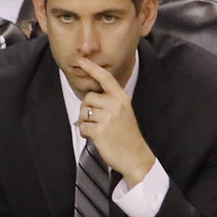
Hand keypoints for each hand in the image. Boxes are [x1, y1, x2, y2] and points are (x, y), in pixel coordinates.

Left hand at [77, 57, 154, 187]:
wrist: (135, 156)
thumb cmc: (127, 135)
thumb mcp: (124, 112)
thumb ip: (110, 102)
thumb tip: (90, 98)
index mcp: (122, 98)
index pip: (105, 78)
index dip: (92, 68)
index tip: (81, 60)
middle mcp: (116, 105)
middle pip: (88, 98)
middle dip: (87, 109)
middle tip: (97, 120)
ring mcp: (108, 118)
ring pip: (83, 112)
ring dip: (86, 122)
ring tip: (98, 130)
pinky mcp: (100, 131)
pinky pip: (82, 126)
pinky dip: (85, 133)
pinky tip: (95, 137)